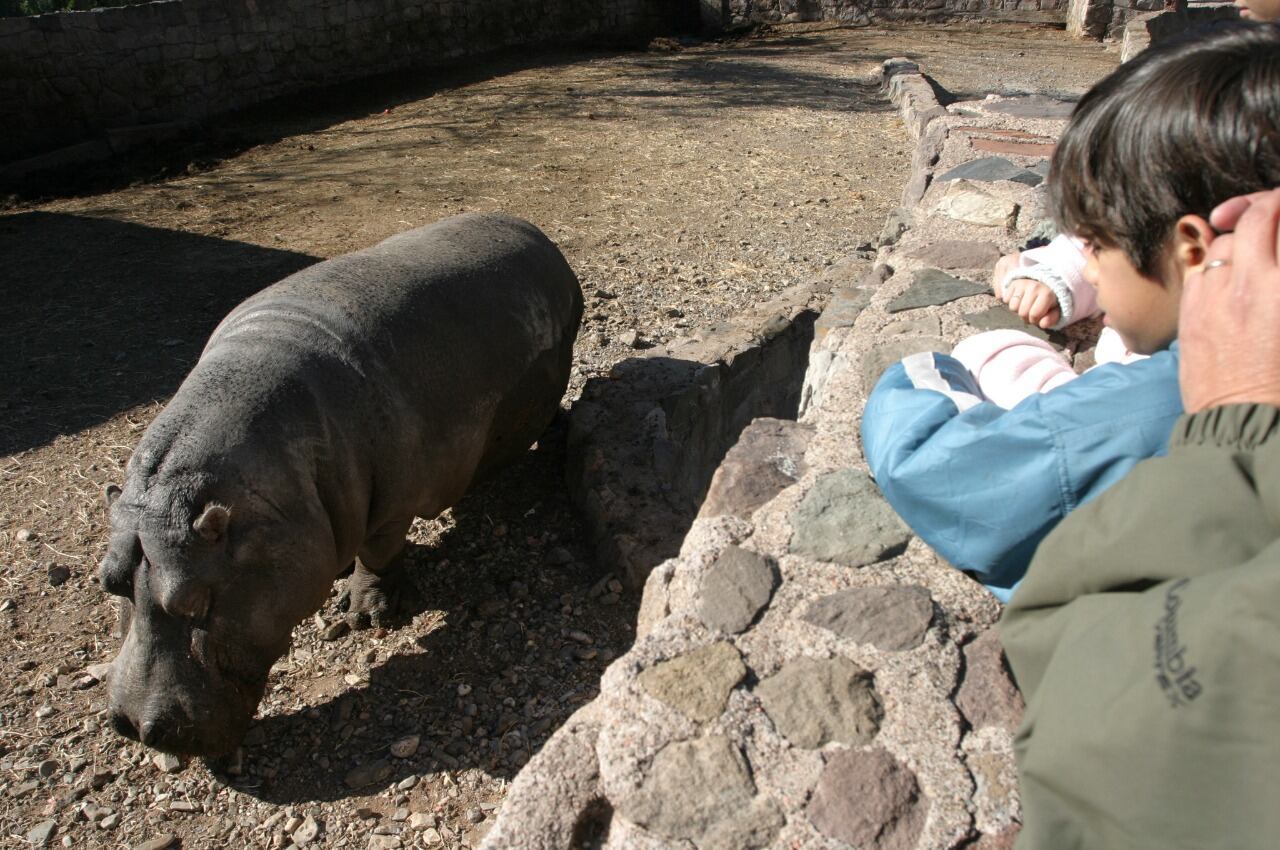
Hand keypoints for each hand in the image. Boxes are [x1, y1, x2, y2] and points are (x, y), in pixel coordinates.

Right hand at [1001, 277, 1060, 328]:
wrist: (1043, 285)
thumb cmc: (1048, 302)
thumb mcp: (1054, 311)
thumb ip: (1051, 319)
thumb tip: (1042, 324)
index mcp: (1047, 294)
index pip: (1034, 315)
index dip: (1034, 320)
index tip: (1037, 317)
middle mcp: (1034, 287)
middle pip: (1022, 312)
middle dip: (1025, 316)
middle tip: (1030, 312)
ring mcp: (1023, 284)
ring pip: (1013, 307)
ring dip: (1017, 310)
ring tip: (1024, 305)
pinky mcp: (1014, 283)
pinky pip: (1006, 300)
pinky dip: (1010, 302)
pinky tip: (1019, 299)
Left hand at [1179, 188, 1279, 411]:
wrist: (1243, 419)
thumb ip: (1277, 283)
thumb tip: (1272, 262)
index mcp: (1279, 288)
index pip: (1275, 218)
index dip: (1279, 203)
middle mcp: (1247, 285)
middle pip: (1252, 221)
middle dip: (1264, 210)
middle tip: (1274, 215)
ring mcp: (1212, 297)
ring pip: (1223, 243)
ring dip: (1241, 241)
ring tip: (1255, 256)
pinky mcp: (1190, 312)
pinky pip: (1200, 270)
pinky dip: (1216, 266)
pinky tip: (1229, 279)